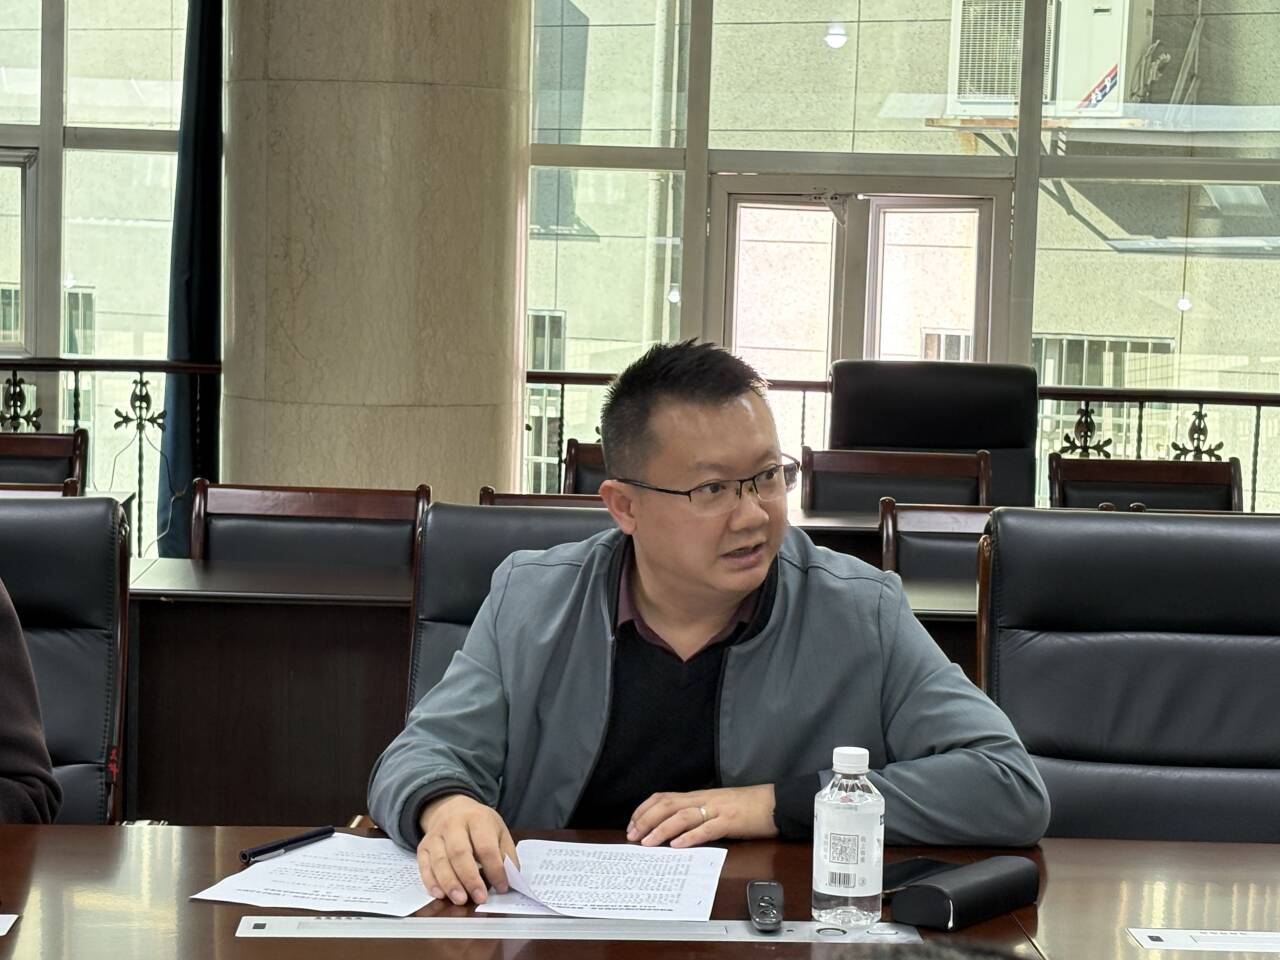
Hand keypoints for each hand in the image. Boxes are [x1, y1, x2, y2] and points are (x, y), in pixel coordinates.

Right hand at [417, 794, 518, 905]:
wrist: (452, 809)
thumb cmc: (479, 825)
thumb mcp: (499, 831)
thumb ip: (506, 855)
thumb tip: (510, 880)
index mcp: (477, 818)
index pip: (486, 847)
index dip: (495, 869)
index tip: (502, 887)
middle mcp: (453, 824)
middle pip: (459, 853)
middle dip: (470, 878)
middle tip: (480, 898)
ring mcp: (435, 835)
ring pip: (440, 862)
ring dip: (450, 884)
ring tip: (461, 900)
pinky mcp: (422, 847)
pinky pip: (424, 867)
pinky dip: (431, 883)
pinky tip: (440, 894)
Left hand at [626, 785, 778, 847]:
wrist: (773, 803)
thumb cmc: (746, 807)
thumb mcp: (716, 806)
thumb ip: (697, 814)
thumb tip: (673, 830)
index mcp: (698, 796)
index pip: (664, 797)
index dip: (644, 810)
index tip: (632, 824)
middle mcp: (704, 800)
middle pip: (667, 805)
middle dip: (646, 820)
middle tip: (632, 836)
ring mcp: (716, 810)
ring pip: (682, 816)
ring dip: (662, 829)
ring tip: (648, 842)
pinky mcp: (730, 821)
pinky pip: (707, 828)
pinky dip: (690, 837)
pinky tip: (678, 845)